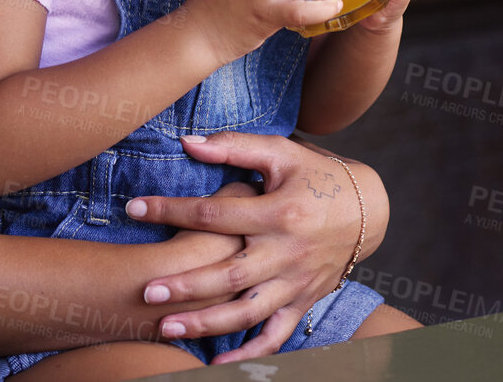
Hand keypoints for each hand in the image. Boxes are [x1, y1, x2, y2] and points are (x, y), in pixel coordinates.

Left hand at [125, 133, 386, 360]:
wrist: (368, 209)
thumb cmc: (316, 176)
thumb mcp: (280, 153)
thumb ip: (234, 147)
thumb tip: (187, 143)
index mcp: (278, 213)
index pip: (214, 215)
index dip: (171, 210)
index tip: (134, 209)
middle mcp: (287, 253)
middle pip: (229, 275)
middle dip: (186, 286)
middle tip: (146, 291)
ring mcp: (296, 282)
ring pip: (248, 312)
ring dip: (207, 324)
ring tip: (166, 328)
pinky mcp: (303, 301)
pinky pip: (276, 335)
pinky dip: (250, 353)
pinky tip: (218, 362)